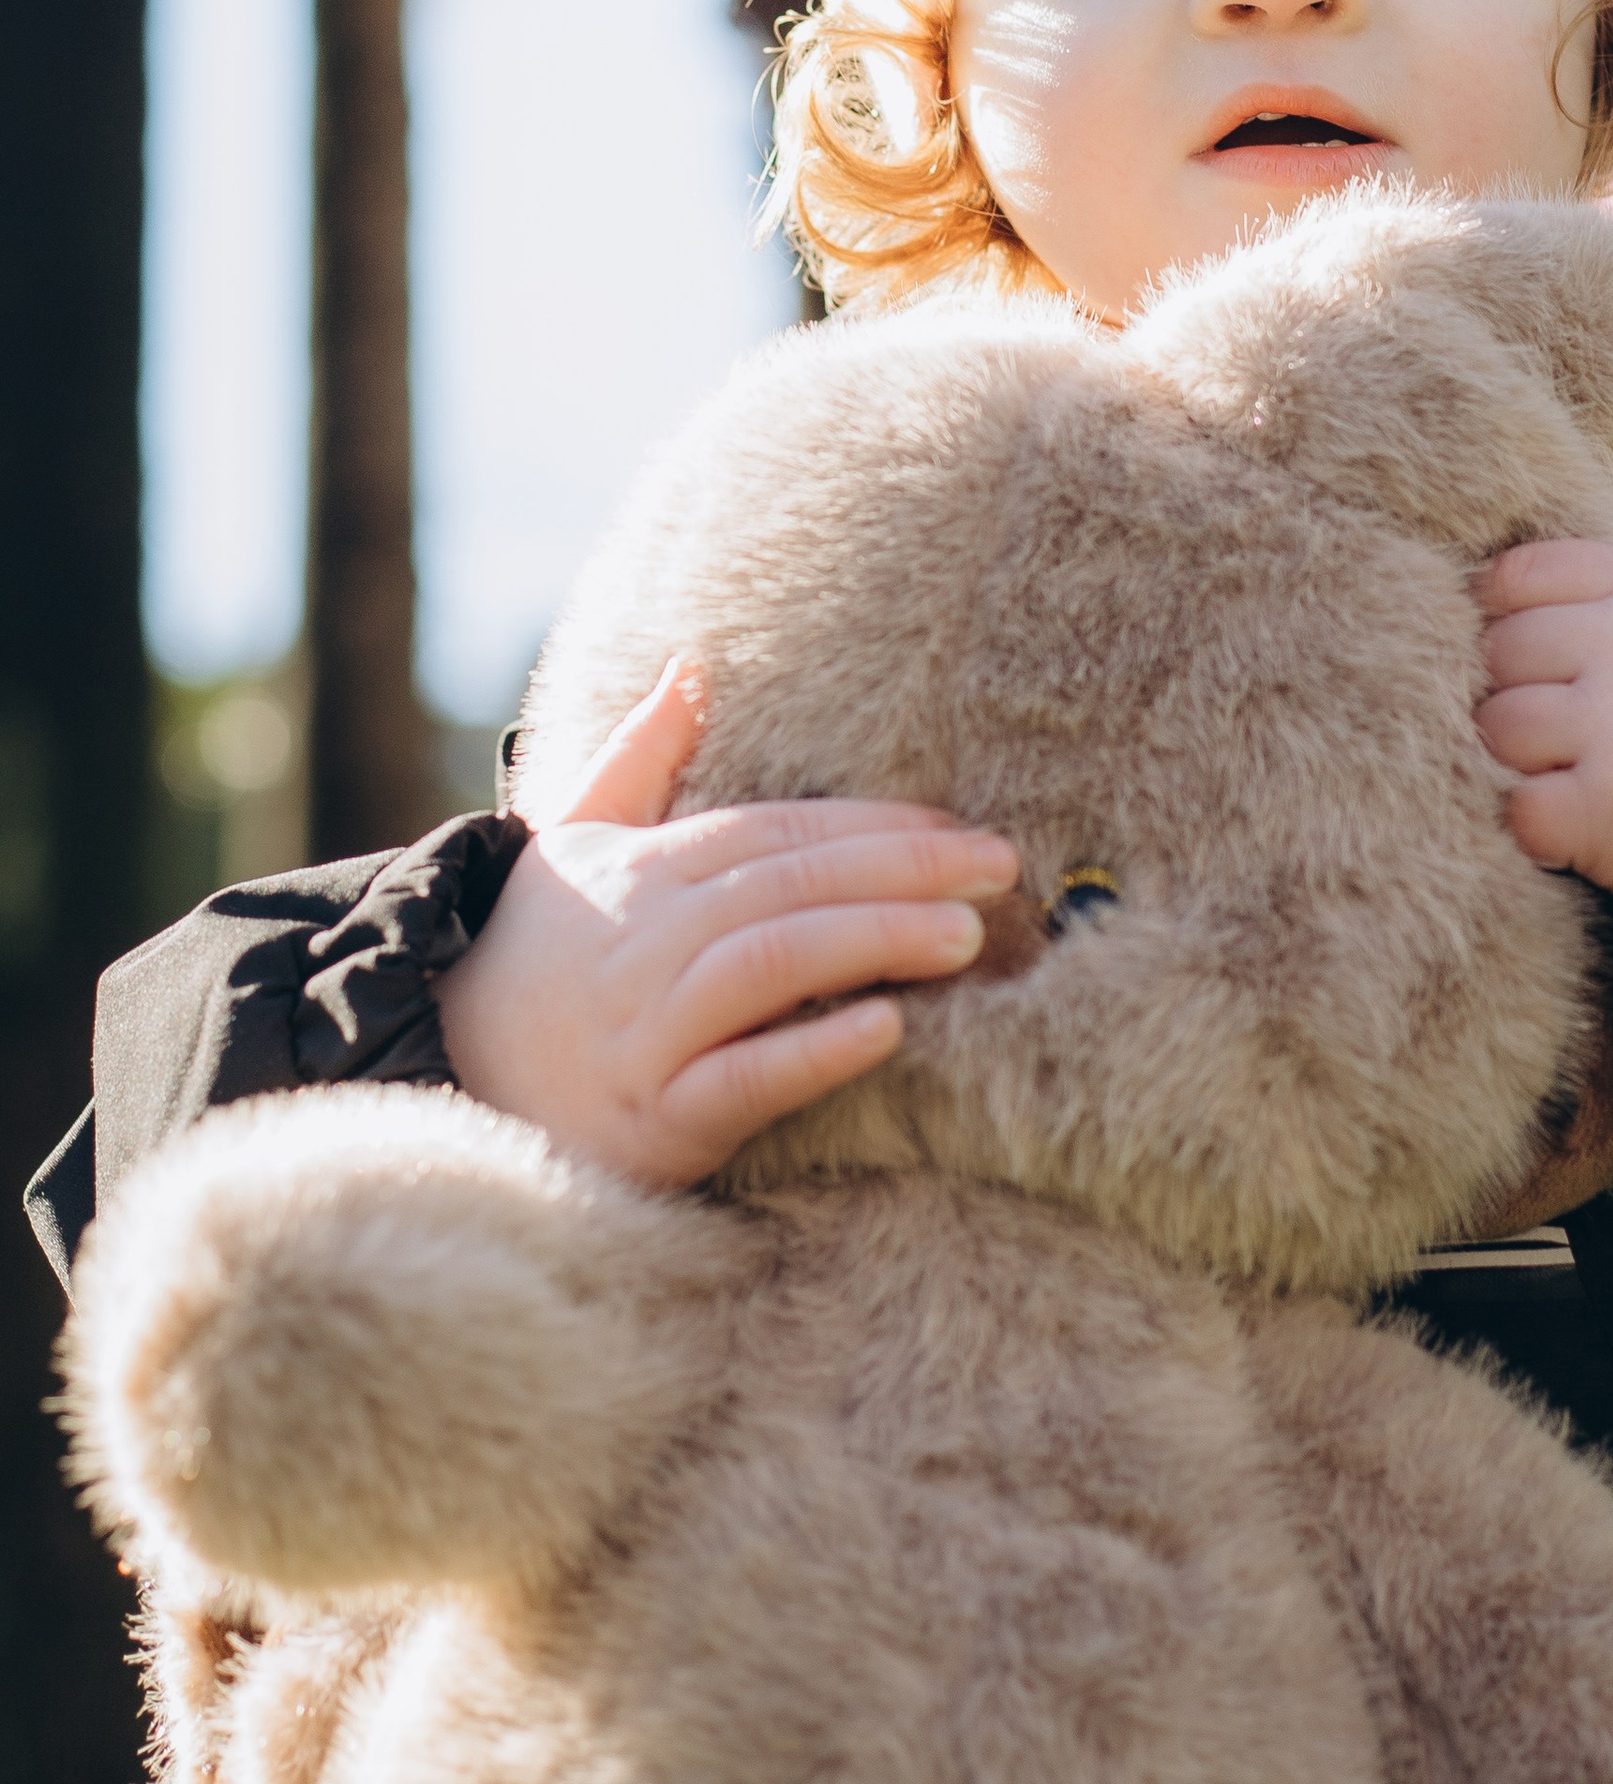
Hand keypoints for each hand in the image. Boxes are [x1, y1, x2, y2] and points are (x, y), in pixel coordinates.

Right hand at [434, 658, 1020, 1185]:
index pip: (772, 833)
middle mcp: (644, 941)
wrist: (444, 1078)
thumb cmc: (538, 957)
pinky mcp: (653, 1119)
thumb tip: (692, 664)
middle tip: (997, 867)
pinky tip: (885, 1030)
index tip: (957, 824)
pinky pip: (740, 1080)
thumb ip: (642, 753)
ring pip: (769, 967)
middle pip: (785, 889)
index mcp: (643, 872)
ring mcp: (646, 1032)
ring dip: (872, 944)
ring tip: (964, 935)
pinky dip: (814, 1052)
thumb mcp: (577, 841)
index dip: (868, 824)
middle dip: (899, 872)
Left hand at [1473, 541, 1612, 899]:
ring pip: (1500, 727)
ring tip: (1580, 777)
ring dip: (1524, 763)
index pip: (1520, 575)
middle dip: (1515, 697)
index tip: (1530, 663)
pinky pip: (1521, 807)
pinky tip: (1581, 824)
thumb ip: (1598, 595)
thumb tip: (1478, 598)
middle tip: (1567, 734)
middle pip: (1500, 653)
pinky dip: (1538, 825)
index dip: (1504, 622)